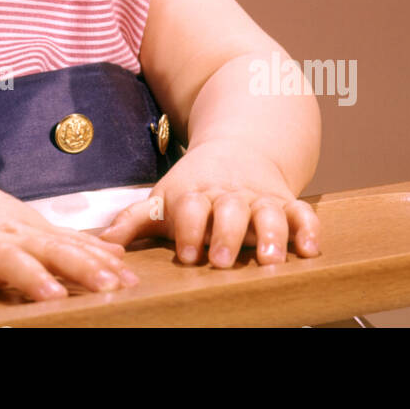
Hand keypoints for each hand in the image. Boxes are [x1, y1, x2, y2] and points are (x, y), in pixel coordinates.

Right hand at [0, 190, 139, 308]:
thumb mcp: (31, 227)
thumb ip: (72, 243)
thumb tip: (118, 254)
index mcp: (32, 233)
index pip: (71, 247)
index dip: (100, 263)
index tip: (130, 280)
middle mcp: (11, 237)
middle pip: (48, 251)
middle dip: (79, 267)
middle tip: (106, 285)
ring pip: (8, 260)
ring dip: (30, 276)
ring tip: (52, 295)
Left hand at [99, 138, 320, 266]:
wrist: (238, 149)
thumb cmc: (194, 185)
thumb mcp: (164, 197)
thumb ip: (134, 221)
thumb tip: (99, 243)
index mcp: (196, 193)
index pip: (191, 208)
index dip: (189, 229)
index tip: (187, 254)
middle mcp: (229, 196)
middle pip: (229, 210)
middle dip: (226, 234)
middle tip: (220, 260)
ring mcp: (260, 199)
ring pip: (269, 212)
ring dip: (270, 234)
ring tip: (269, 259)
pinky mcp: (286, 202)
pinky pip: (302, 213)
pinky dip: (308, 229)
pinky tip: (310, 249)